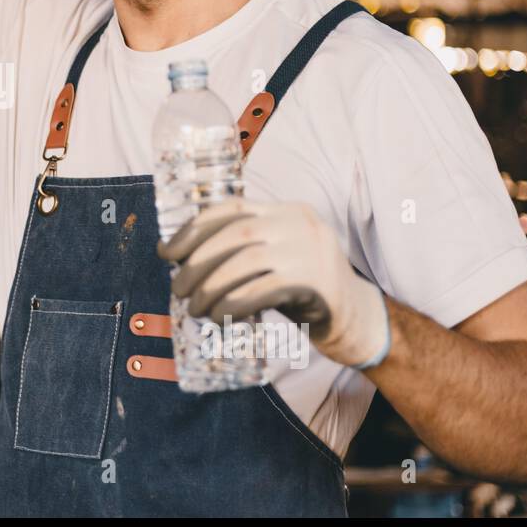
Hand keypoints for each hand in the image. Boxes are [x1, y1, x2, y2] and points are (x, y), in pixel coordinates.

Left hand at [158, 197, 391, 368]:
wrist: (358, 319)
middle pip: (234, 234)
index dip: (193, 228)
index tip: (168, 252)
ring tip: (195, 308)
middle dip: (197, 262)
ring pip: (245, 261)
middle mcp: (299, 223)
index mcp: (286, 210)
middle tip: (177, 289)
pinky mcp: (315, 283)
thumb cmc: (303, 289)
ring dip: (211, 286)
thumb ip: (242, 248)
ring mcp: (310, 250)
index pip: (231, 208)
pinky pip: (262, 289)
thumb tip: (182, 258)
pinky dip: (233, 302)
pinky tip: (219, 316)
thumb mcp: (275, 256)